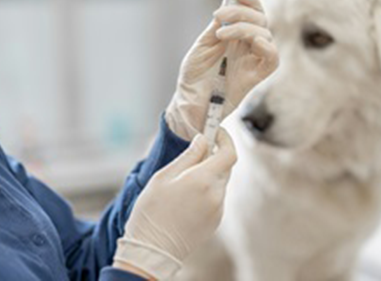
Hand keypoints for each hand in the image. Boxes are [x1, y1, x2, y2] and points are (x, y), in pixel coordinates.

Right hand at [113, 130, 236, 279]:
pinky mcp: (216, 220)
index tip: (215, 131)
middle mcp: (216, 194)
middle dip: (214, 155)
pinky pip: (217, 197)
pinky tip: (187, 197)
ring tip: (184, 180)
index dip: (225, 138)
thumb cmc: (152, 211)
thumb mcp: (164, 176)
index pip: (229, 152)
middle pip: (226, 166)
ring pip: (221, 181)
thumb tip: (203, 139)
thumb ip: (188, 156)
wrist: (152, 250)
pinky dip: (207, 190)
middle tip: (196, 152)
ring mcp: (218, 209)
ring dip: (209, 174)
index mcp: (203, 180)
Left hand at [166, 0, 278, 139]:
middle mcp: (247, 46)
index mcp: (236, 36)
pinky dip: (267, 47)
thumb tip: (229, 2)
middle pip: (260, 20)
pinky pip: (272, 59)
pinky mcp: (256, 76)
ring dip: (245, 28)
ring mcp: (253, 60)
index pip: (251, 12)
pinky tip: (255, 42)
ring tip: (221, 34)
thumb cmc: (194, 75)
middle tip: (220, 15)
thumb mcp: (203, 45)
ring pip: (265, 34)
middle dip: (242, 11)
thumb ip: (217, 26)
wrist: (189, 101)